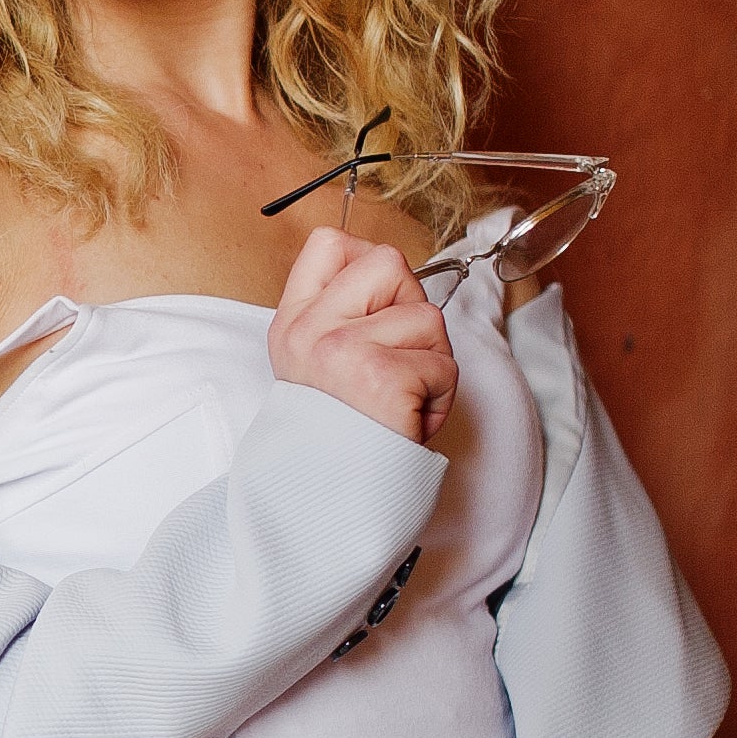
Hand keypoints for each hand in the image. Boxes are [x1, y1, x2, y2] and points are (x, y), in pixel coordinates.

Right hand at [269, 228, 457, 443]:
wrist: (336, 494)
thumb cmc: (345, 430)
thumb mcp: (320, 364)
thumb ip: (345, 314)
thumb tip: (396, 277)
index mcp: (294, 322)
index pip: (329, 243)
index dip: (367, 263)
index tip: (376, 310)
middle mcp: (310, 330)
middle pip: (389, 262)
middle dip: (411, 307)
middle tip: (396, 358)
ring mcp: (341, 351)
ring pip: (427, 316)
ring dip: (432, 361)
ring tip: (404, 397)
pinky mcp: (379, 379)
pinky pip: (443, 365)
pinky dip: (441, 397)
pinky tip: (410, 417)